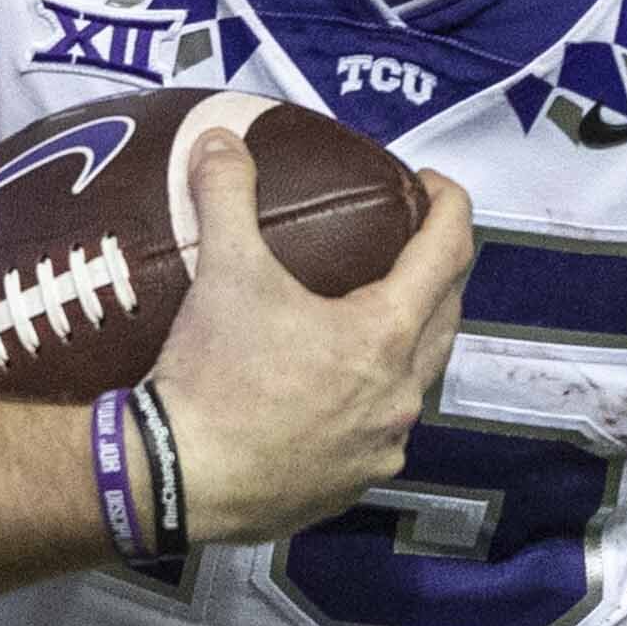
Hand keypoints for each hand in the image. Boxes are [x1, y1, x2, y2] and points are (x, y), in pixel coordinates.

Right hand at [147, 129, 473, 544]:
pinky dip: (371, 398)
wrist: (176, 480)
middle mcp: (400, 394)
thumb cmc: (213, 375)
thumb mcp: (223, 270)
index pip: (449, 252)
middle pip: (447, 316)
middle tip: (407, 243)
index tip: (431, 185)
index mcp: (386, 333)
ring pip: (417, 380)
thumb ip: (227, 194)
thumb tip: (220, 140)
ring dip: (409, 339)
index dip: (450, 206)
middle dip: (438, 272)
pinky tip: (335, 388)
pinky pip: (380, 431)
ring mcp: (380, 446)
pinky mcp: (351, 485)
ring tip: (373, 313)